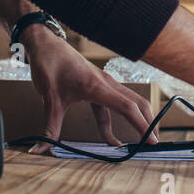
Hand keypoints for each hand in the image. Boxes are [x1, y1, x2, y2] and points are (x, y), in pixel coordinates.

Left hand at [19, 27, 156, 154]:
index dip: (141, 125)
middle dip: (148, 123)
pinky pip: (113, 104)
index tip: (150, 141)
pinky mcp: (98, 84)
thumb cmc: (49, 65)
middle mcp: (105, 83)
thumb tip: (40, 149)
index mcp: (96, 86)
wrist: (45, 44)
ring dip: (136, 120)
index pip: (127, 107)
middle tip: (153, 144)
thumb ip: (49, 128)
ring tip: (139, 140)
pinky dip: (116, 120)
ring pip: (128, 102)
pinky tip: (110, 137)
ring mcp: (103, 83)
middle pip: (136, 104)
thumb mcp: (49, 99)